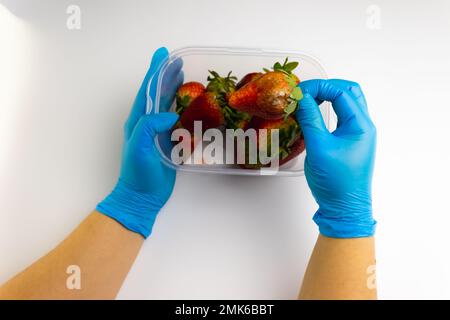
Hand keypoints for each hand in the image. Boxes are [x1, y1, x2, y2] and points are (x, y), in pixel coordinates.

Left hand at [97, 47, 182, 237]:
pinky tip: (190, 106)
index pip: (147, 91)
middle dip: (166, 76)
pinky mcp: (167, 142)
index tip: (163, 55)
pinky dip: (183, 109)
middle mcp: (147, 123)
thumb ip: (151, 126)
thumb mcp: (140, 146)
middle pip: (158, 94)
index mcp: (138, 121)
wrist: (142, 195)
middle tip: (177, 62)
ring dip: (175, 90)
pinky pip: (176, 121)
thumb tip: (170, 115)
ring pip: (167, 105)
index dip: (155, 72)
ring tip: (184, 76)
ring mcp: (157, 133)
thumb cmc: (138, 172)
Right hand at [296, 79, 376, 237]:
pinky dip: (327, 110)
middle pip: (348, 92)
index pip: (341, 92)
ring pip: (346, 104)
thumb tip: (301, 98)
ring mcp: (357, 134)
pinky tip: (312, 114)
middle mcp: (363, 126)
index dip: (319, 87)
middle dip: (326, 87)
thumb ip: (310, 119)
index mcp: (360, 125)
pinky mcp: (349, 142)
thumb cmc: (336, 181)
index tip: (299, 91)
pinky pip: (340, 117)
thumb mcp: (318, 147)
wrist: (344, 208)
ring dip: (327, 97)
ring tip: (307, 100)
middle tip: (305, 92)